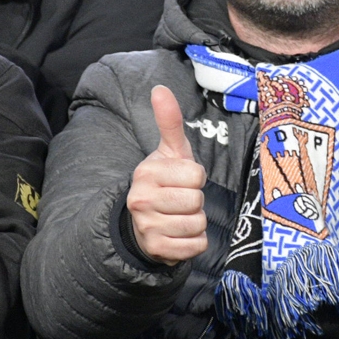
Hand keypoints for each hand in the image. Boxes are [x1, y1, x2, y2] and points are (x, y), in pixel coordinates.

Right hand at [127, 85, 207, 264]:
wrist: (144, 222)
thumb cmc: (165, 182)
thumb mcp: (169, 152)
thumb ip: (169, 122)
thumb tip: (160, 88)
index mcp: (146, 173)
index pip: (196, 175)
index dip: (196, 178)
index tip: (183, 180)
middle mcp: (141, 200)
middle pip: (197, 201)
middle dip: (196, 201)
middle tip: (182, 200)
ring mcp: (147, 227)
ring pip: (197, 224)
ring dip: (196, 222)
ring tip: (181, 216)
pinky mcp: (157, 250)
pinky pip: (196, 246)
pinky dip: (195, 242)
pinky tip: (181, 234)